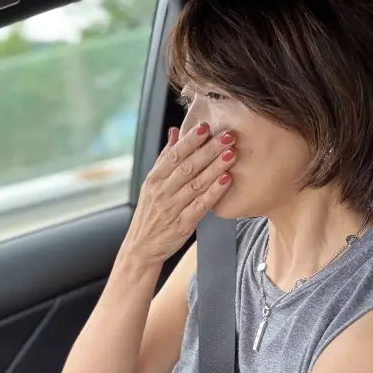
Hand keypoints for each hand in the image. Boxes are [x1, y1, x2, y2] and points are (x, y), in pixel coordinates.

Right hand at [125, 123, 235, 263]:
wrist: (141, 247)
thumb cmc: (151, 212)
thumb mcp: (152, 184)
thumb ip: (164, 158)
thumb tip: (174, 132)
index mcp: (154, 179)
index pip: (173, 155)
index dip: (189, 140)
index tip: (205, 126)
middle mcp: (162, 191)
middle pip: (187, 167)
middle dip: (208, 150)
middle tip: (227, 135)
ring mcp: (172, 208)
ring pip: (196, 184)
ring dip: (215, 168)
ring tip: (231, 154)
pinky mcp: (183, 224)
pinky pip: (201, 205)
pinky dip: (214, 192)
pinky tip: (227, 180)